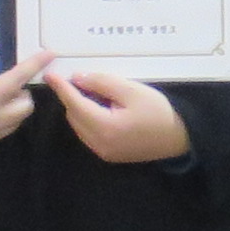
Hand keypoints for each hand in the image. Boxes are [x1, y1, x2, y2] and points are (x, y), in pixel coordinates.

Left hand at [44, 61, 190, 165]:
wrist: (179, 137)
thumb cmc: (158, 111)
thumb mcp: (131, 90)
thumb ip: (101, 83)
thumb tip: (77, 79)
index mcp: (104, 127)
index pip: (74, 104)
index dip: (62, 88)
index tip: (50, 75)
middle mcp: (99, 143)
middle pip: (74, 116)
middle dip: (74, 98)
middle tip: (84, 81)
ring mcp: (103, 152)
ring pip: (79, 126)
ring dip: (81, 109)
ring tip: (98, 94)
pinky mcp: (109, 155)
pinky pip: (89, 134)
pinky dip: (89, 120)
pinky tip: (104, 109)